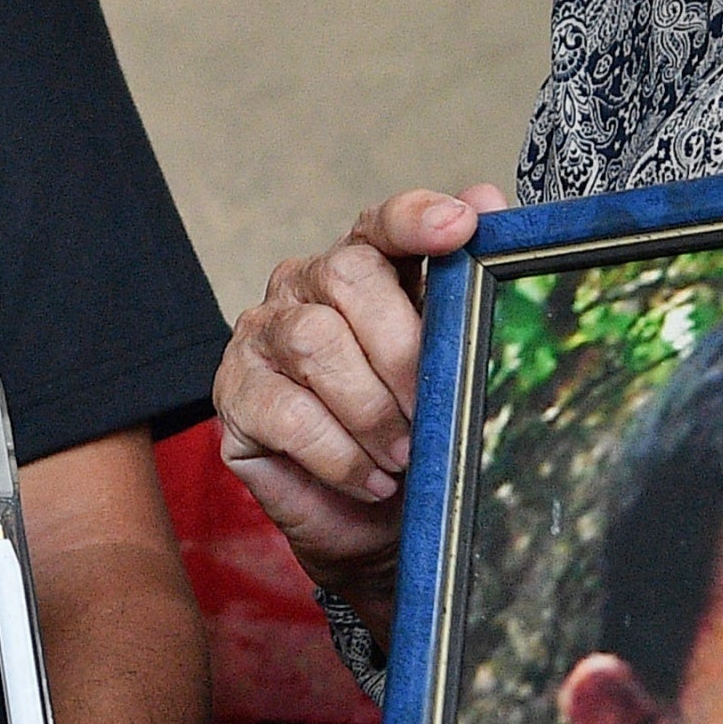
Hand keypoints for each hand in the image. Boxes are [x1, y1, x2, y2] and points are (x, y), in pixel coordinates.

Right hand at [214, 185, 506, 599]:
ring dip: (372, 409)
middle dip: (403, 349)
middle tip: (433, 411)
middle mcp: (304, 286)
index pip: (382, 222)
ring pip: (315, 342)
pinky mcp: (234, 396)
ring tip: (404, 455)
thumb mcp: (451, 370)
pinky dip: (339, 454)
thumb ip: (463, 288)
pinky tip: (369, 477)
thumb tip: (488, 197)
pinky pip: (287, 413)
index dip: (416, 219)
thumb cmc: (413, 437)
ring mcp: (261, 336)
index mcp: (362, 265)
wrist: (374, 526)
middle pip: (349, 277)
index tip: (459, 227)